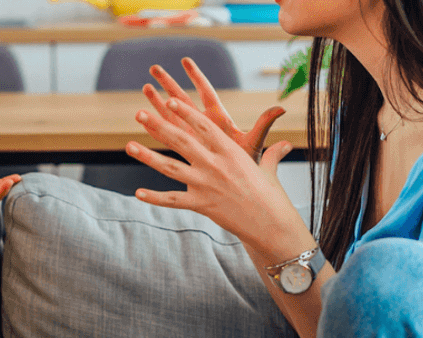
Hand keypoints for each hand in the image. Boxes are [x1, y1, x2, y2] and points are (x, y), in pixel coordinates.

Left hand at [127, 96, 307, 258]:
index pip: (203, 126)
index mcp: (230, 151)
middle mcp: (215, 164)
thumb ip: (272, 153)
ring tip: (129, 146)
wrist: (271, 224)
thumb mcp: (268, 170)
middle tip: (139, 113)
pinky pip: (173, 200)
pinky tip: (138, 193)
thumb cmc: (271, 195)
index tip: (168, 100)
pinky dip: (155, 198)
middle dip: (158, 125)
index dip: (184, 112)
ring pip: (170, 167)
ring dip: (148, 156)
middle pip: (181, 141)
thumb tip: (286, 144)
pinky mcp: (201, 205)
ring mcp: (206, 185)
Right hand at [145, 58, 285, 162]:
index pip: (206, 94)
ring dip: (156, 104)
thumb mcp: (254, 144)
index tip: (185, 61)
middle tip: (154, 69)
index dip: (196, 77)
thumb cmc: (248, 167)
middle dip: (169, 84)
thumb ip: (264, 125)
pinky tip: (141, 124)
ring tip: (144, 89)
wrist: (240, 190)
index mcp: (219, 121)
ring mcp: (192, 139)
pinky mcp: (185, 154)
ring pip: (171, 118)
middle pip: (183, 101)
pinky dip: (154, 132)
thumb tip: (281, 108)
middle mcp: (203, 127)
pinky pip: (167, 140)